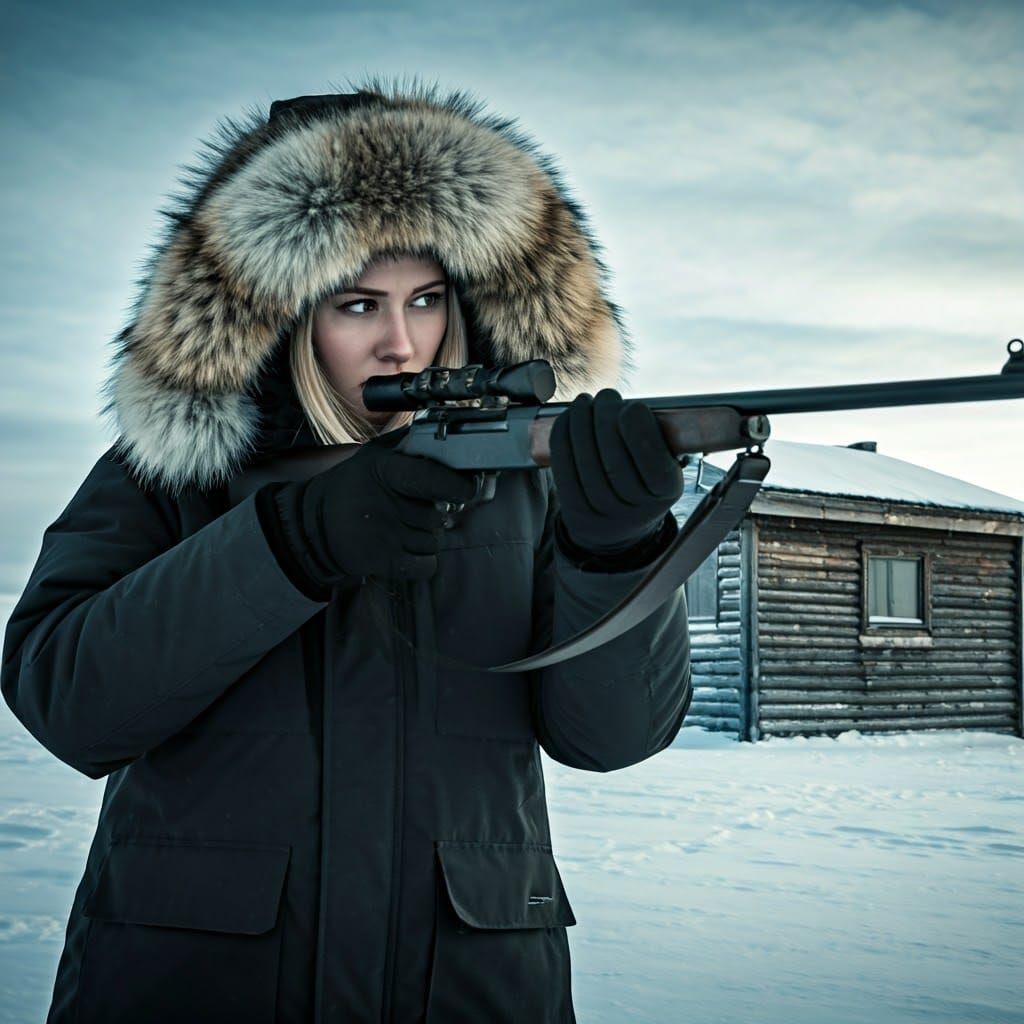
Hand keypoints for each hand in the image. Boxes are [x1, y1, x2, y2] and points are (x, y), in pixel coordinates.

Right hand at [272, 438, 477, 585]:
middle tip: (413, 509)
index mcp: (384, 470)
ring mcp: (386, 535)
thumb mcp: (374, 455)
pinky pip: (426, 565)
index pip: (428, 477)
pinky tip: (409, 550)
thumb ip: (408, 445)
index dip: (453, 484)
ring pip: (434, 540)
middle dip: (432, 514)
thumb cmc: (352, 487)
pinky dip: (424, 561)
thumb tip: (445, 433)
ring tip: (404, 527)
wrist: (314, 524)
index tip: (467, 488)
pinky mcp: (383, 561)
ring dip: (426, 537)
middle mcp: (387, 503)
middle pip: (436, 515)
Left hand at [549, 389, 683, 555]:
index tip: (633, 406)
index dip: (640, 431)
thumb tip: (628, 406)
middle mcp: (635, 508)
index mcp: (666, 491)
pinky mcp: (575, 511)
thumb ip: (655, 435)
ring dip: (581, 423)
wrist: (619, 526)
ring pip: (586, 463)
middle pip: (614, 461)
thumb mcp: (664, 462)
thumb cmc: (642, 478)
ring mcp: (603, 513)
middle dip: (606, 420)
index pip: (653, 462)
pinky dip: (562, 438)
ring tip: (585, 402)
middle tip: (606, 396)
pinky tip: (568, 418)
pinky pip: (564, 469)